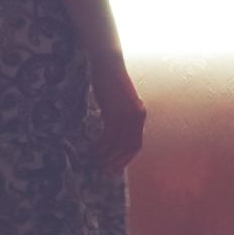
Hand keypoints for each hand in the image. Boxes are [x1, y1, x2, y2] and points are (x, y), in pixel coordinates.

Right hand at [87, 56, 144, 170]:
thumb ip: (122, 115)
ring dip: (107, 155)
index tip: (117, 167)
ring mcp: (126, 116)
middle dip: (117, 161)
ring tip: (96, 161)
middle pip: (129, 147)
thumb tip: (114, 131)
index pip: (136, 143)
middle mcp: (137, 117)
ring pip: (118, 144)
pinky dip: (101, 146)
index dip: (127, 157)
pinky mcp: (114, 113)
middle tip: (106, 170)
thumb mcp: (122, 101)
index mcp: (140, 114)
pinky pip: (108, 136)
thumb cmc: (111, 81)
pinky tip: (93, 149)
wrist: (108, 65)